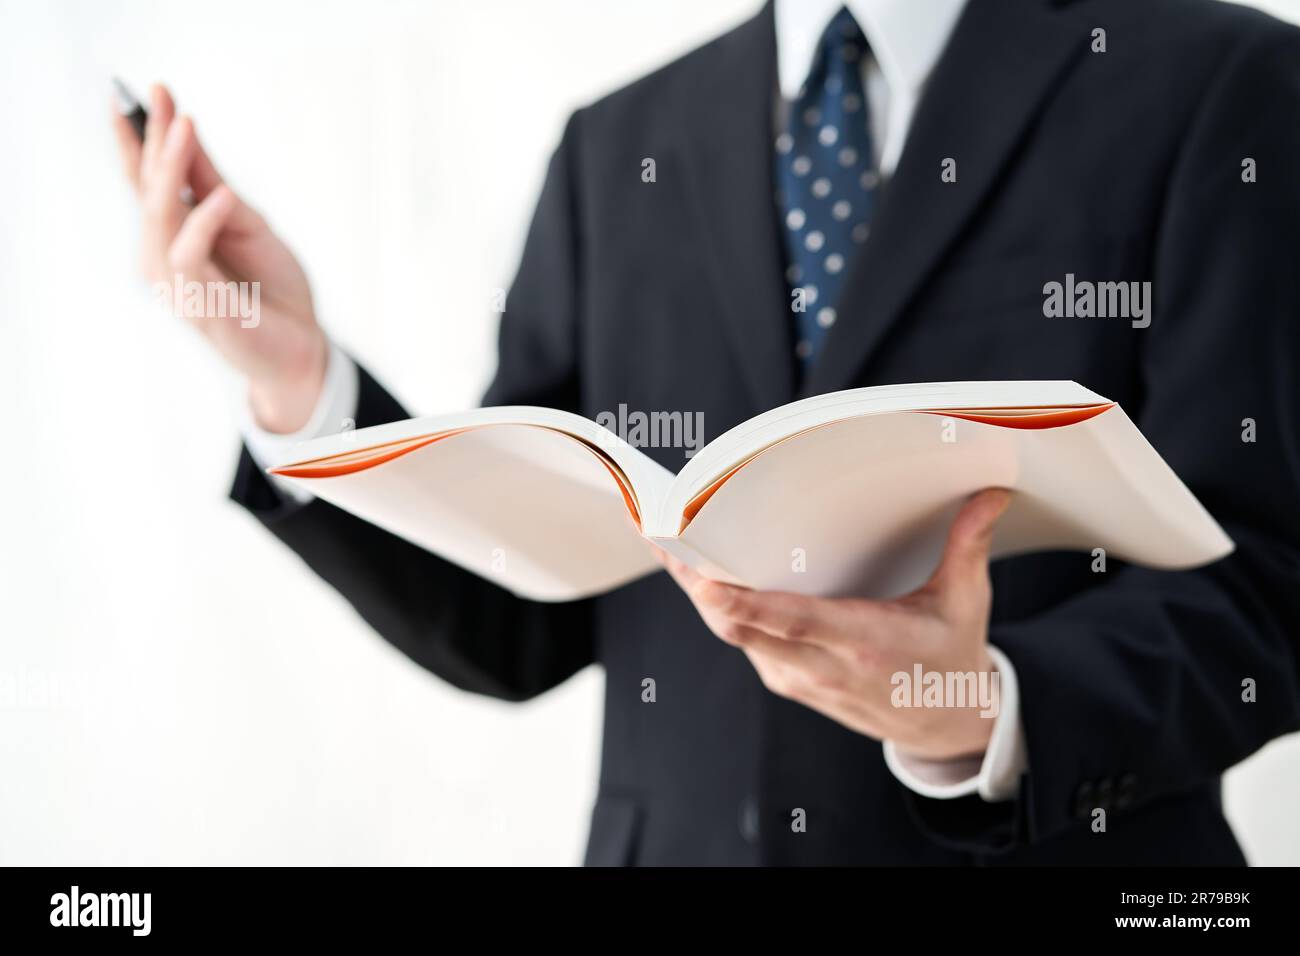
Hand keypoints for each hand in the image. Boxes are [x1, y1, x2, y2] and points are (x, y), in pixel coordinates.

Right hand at [112, 84, 325, 432]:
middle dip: (154, 141)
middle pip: (148, 192)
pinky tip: (223, 195)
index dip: (142, 136)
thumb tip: (186, 132)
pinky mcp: (200, 307)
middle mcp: (166, 258)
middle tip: (164, 97)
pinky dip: (202, 223)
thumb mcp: (248, 223)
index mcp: (175, 237)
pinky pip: (188, 257)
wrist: (304, 346)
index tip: (149, 90)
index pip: (146, 180)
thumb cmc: (273, 287)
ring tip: (186, 125)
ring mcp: (178, 284)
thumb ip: (213, 184)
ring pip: (160, 218)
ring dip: (170, 170)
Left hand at [657, 488, 1011, 760]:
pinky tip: (695, 571)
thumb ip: (968, 545)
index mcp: (863, 643)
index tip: (704, 580)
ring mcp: (796, 677)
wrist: (945, 728)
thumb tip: (992, 490)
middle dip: (693, 583)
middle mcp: (819, 666)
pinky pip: (740, 639)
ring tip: (663, 541)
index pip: (791, 622)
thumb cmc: (952, 657)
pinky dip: (715, 607)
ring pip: (730, 632)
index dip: (743, 604)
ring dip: (695, 591)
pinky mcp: (784, 679)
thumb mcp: (966, 603)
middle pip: (738, 626)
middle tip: (658, 535)